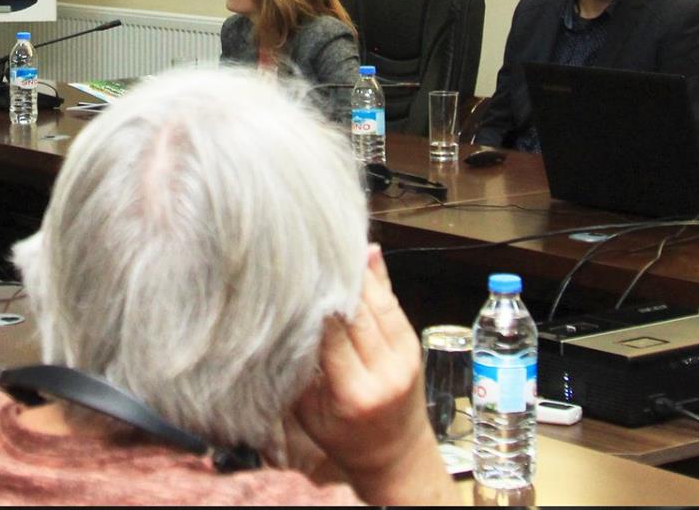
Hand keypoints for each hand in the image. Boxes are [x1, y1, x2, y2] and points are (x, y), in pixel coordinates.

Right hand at [291, 244, 452, 504]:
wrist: (396, 455)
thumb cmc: (343, 437)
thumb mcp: (308, 411)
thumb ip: (295, 365)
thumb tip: (283, 313)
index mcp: (353, 395)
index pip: (331, 334)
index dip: (312, 301)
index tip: (288, 276)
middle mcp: (384, 373)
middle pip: (357, 311)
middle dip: (332, 279)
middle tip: (305, 250)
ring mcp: (405, 357)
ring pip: (377, 301)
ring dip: (354, 273)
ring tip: (329, 244)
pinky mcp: (415, 345)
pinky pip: (391, 303)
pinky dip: (373, 279)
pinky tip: (357, 257)